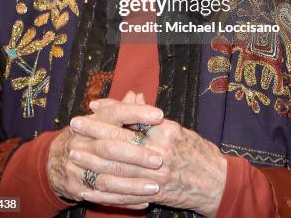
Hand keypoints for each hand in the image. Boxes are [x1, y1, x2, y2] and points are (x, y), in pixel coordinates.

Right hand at [47, 92, 163, 208]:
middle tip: (160, 159)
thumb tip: (138, 96)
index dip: (137, 113)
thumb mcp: (101, 119)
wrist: (56, 160)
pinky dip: (125, 200)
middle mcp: (82, 141)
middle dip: (137, 154)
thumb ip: (121, 109)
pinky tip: (144, 201)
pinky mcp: (78, 187)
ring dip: (134, 183)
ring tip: (156, 186)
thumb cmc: (88, 135)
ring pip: (108, 176)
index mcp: (91, 120)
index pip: (115, 113)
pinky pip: (104, 197)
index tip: (159, 115)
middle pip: (111, 147)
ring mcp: (77, 166)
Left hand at [74, 96, 227, 216]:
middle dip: (92, 135)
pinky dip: (105, 191)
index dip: (107, 115)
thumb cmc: (195, 150)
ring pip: (117, 170)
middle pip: (118, 143)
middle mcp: (159, 152)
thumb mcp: (175, 127)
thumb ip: (149, 115)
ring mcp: (156, 176)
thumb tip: (131, 97)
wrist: (216, 182)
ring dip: (92, 163)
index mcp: (165, 131)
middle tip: (74, 128)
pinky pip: (125, 194)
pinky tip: (90, 186)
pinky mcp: (155, 194)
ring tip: (74, 155)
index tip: (89, 109)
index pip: (130, 120)